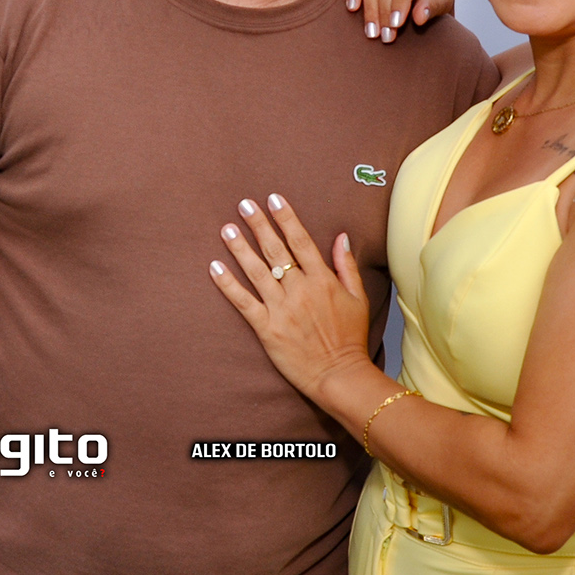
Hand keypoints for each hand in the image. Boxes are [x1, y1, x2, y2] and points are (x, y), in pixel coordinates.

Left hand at [209, 192, 373, 400]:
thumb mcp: (358, 298)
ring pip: (256, 271)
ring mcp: (282, 309)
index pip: (300, 241)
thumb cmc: (351, 338)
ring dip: (240, 248)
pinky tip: (215, 267)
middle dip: (258, 224)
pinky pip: (243, 302)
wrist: (339, 375)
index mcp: (322, 280)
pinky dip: (228, 284)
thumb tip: (341, 236)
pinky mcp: (267, 329)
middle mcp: (300, 290)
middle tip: (243, 205)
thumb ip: (347, 266)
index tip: (272, 199)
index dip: (285, 218)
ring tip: (227, 229)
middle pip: (275, 250)